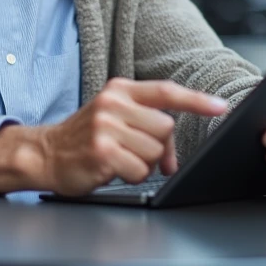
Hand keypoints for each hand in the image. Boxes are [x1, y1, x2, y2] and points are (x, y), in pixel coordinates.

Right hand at [0, 78, 227, 195]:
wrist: (44, 153)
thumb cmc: (85, 138)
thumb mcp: (114, 118)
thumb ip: (147, 124)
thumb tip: (173, 156)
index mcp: (120, 90)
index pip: (166, 91)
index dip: (196, 100)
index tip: (220, 107)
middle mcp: (113, 104)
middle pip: (166, 128)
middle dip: (157, 146)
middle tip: (133, 150)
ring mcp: (106, 126)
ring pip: (154, 151)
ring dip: (142, 163)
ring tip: (118, 158)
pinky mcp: (103, 150)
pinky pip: (140, 170)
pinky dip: (132, 175)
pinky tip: (112, 169)